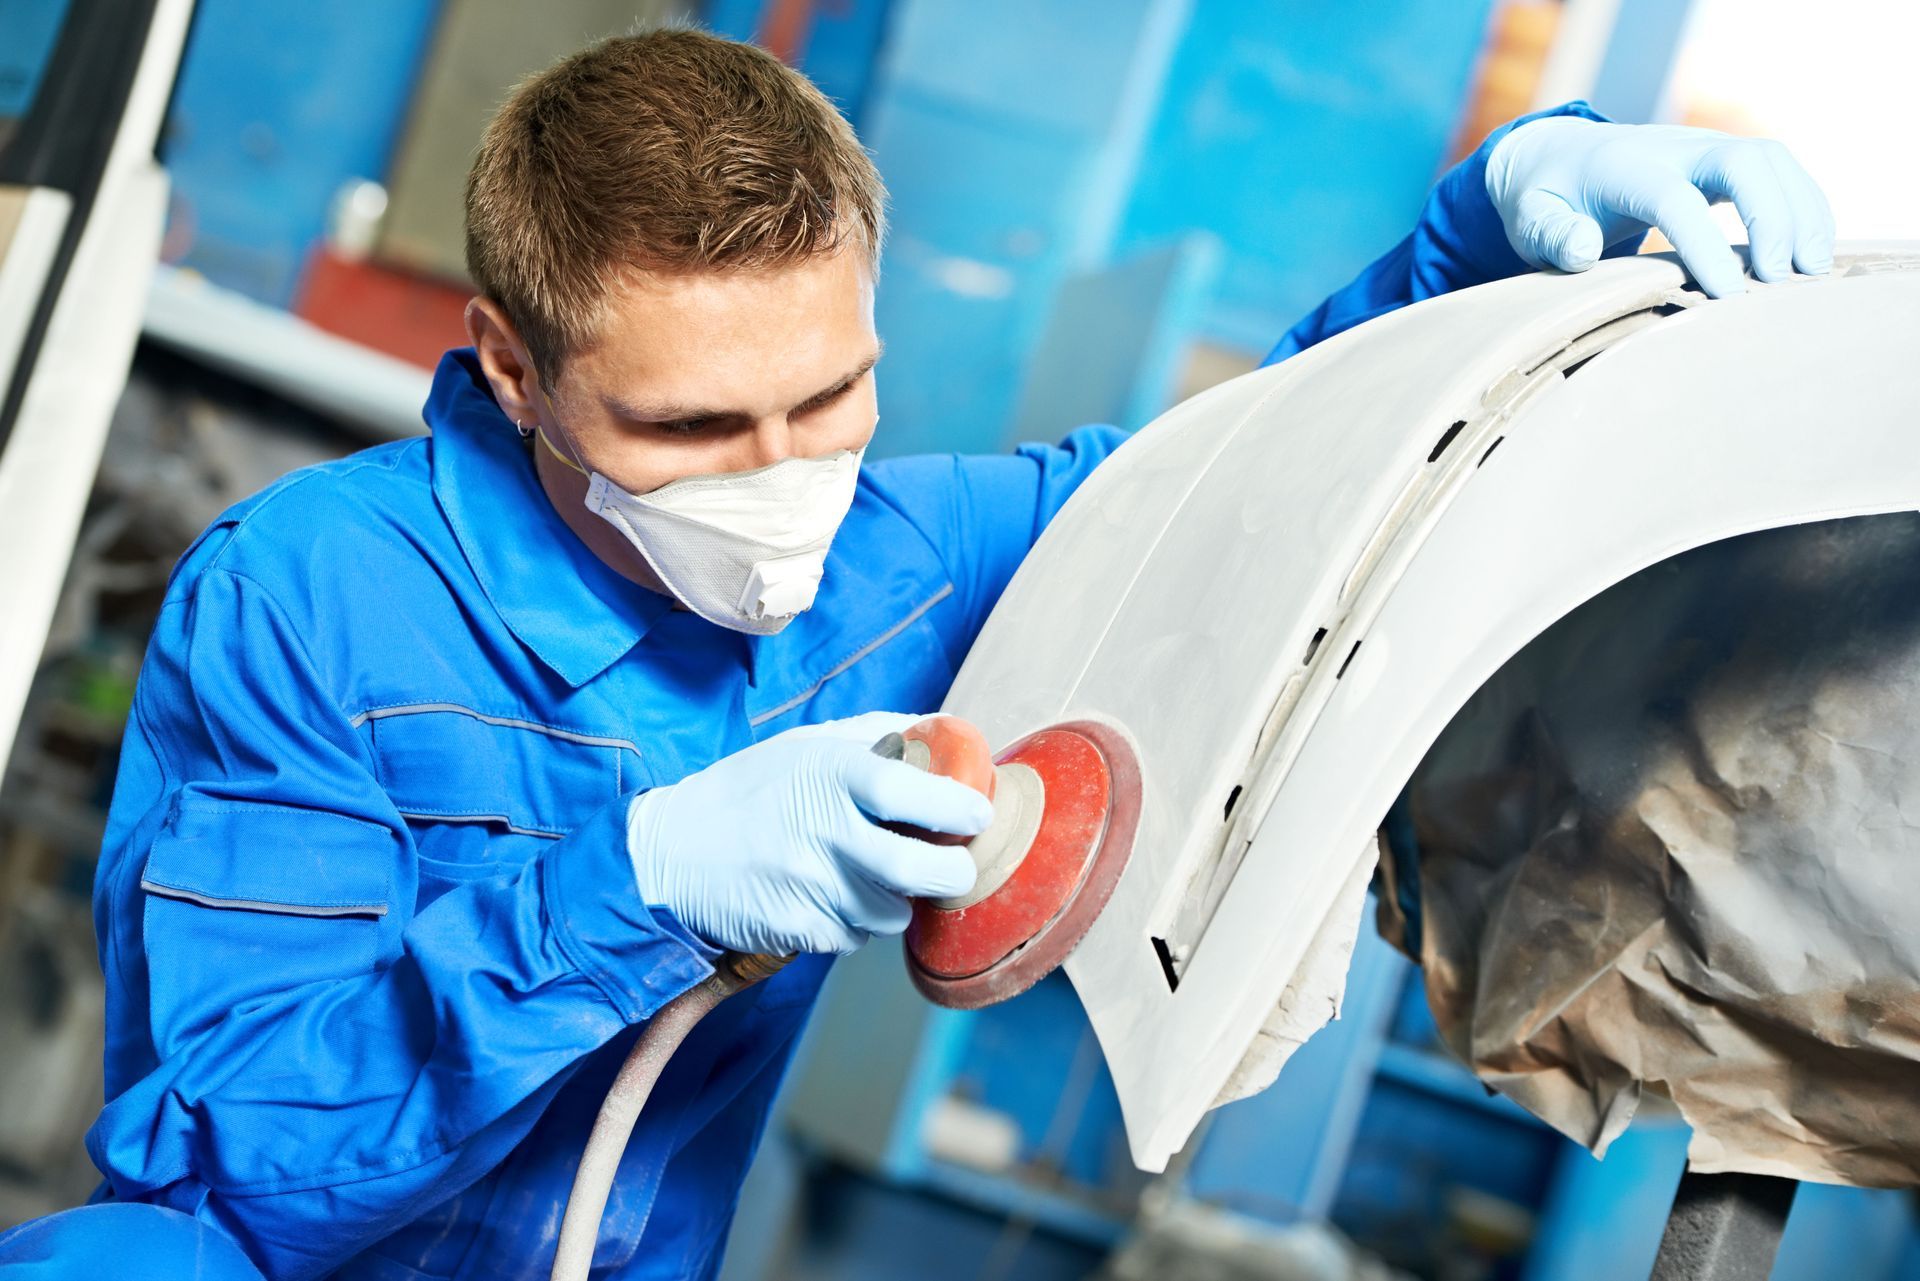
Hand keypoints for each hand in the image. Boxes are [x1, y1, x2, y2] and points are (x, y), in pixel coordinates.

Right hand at [626, 712, 989, 955]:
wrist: (673, 851)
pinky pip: (855, 939)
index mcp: (830, 775)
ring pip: (893, 913)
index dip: (955, 805)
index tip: (978, 811)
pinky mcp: (799, 929)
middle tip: (955, 865)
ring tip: (873, 877)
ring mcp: (811, 886)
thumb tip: (943, 729)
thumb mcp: (806, 745)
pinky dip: (855, 923)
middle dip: (952, 873)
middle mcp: (824, 831)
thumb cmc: (749, 790)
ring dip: (896, 901)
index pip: (910, 791)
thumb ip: (876, 735)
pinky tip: (831, 896)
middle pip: (917, 870)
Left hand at [1486, 117, 1833, 297]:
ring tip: (1812, 273)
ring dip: (1801, 212)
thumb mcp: (1531, 220)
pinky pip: (1781, 172)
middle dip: (1773, 217)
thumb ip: (1551, 235)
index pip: (1675, 198)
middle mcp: (1674, 148)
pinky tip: (1812, 253)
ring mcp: (1706, 148)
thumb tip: (1583, 250)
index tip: (1728, 295)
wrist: (1562, 154)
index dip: (1705, 244)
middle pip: (1744, 162)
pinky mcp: (1726, 161)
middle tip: (1784, 279)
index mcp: (1624, 168)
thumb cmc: (1547, 198)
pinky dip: (1804, 207)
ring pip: (1773, 160)